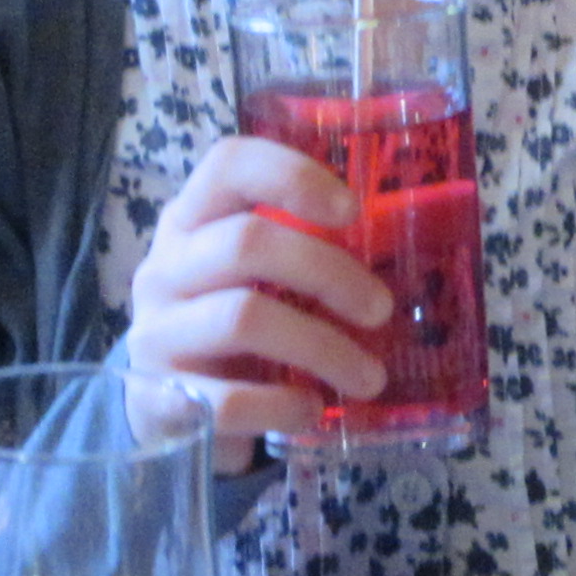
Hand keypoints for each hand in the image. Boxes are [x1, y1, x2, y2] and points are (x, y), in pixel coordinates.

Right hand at [127, 135, 391, 472]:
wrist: (167, 411)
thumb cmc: (235, 322)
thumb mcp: (257, 276)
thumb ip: (309, 248)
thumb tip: (420, 238)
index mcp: (192, 220)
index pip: (228, 165)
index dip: (293, 176)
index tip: (353, 210)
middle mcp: (165, 267)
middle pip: (247, 243)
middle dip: (330, 274)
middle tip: (381, 309)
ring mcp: (156, 333)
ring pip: (243, 319)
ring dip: (323, 348)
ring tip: (369, 377)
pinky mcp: (158, 400)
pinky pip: (226, 399)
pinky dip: (281, 405)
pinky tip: (311, 409)